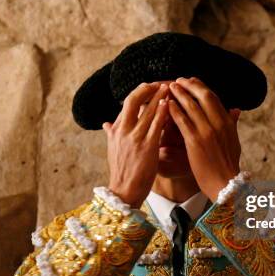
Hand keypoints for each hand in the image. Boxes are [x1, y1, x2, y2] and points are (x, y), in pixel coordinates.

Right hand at [103, 83, 168, 207]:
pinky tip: (169, 104)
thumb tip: (106, 123)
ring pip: (147, 110)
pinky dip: (162, 112)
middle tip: (160, 83)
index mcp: (116, 130)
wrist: (124, 192)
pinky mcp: (147, 146)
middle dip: (147, 88)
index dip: (139, 93)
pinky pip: (156, 125)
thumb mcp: (112, 149)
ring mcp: (134, 138)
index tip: (149, 86)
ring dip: (159, 96)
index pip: (127, 104)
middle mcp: (123, 131)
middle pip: (133, 100)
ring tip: (169, 87)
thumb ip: (111, 134)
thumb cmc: (121, 172)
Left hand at [168, 77, 240, 201]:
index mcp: (228, 122)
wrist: (225, 184)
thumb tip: (236, 110)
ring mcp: (207, 131)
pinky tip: (167, 104)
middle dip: (190, 85)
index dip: (201, 87)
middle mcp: (219, 123)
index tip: (192, 81)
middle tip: (179, 80)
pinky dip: (174, 110)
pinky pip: (183, 120)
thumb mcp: (234, 141)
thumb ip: (233, 124)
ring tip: (170, 87)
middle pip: (204, 96)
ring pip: (192, 105)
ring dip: (180, 94)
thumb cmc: (228, 165)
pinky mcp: (195, 141)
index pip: (214, 97)